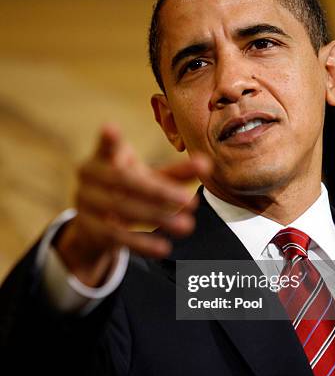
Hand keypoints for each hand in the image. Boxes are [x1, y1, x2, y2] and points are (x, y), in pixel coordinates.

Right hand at [55, 123, 210, 285]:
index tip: (111, 128)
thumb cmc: (128, 189)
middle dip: (159, 192)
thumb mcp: (148, 178)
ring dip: (157, 218)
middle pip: (124, 182)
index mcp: (103, 157)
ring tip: (187, 226)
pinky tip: (164, 247)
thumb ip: (175, 172)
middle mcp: (90, 176)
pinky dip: (141, 243)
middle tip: (191, 201)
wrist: (95, 222)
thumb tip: (206, 164)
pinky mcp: (90, 229)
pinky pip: (117, 237)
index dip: (109, 140)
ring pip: (123, 210)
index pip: (106, 147)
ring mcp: (86, 202)